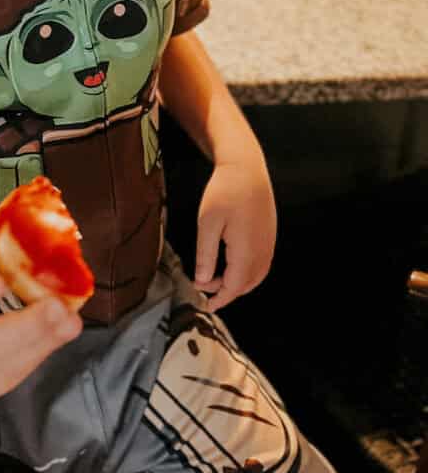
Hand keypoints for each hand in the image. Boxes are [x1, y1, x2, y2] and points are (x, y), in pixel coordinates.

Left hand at [195, 153, 276, 312]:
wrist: (246, 167)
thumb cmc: (224, 192)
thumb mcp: (207, 223)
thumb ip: (205, 255)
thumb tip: (202, 281)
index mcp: (247, 252)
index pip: (234, 287)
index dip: (220, 298)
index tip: (206, 305)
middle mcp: (263, 251)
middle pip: (247, 284)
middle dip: (227, 291)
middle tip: (205, 289)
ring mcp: (269, 243)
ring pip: (256, 275)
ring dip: (237, 282)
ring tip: (216, 278)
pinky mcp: (270, 235)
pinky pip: (261, 263)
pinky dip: (247, 271)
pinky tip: (232, 264)